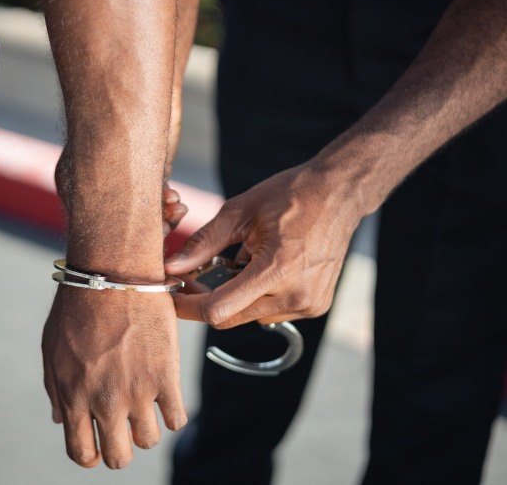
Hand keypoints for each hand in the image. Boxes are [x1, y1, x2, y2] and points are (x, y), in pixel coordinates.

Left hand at [42, 285, 186, 468]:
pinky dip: (173, 414)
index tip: (99, 446)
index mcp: (73, 396)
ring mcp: (138, 391)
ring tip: (145, 404)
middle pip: (118, 458)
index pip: (82, 453)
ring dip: (146, 428)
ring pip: (149, 440)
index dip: (91, 456)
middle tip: (124, 430)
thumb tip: (59, 420)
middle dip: (119, 450)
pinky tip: (166, 395)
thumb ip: (56, 390)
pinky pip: (178, 419)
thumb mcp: (52, 350)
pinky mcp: (166, 375)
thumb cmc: (78, 308)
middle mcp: (105, 401)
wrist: (113, 274)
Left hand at [164, 163, 362, 327]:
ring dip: (235, 298)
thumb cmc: (290, 196)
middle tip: (194, 277)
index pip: (218, 309)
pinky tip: (265, 269)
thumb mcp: (239, 213)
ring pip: (250, 317)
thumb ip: (203, 243)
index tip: (171, 295)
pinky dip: (258, 297)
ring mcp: (308, 304)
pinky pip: (272, 312)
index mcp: (276, 270)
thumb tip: (172, 267)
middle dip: (206, 301)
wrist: (339, 194)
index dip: (188, 307)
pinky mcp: (315, 306)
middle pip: (231, 317)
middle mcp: (295, 295)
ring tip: (239, 263)